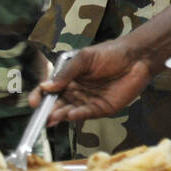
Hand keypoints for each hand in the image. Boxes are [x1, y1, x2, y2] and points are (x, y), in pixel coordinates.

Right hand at [29, 38, 153, 124]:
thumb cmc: (111, 53)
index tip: (34, 102)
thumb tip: (47, 86)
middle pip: (57, 103)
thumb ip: (67, 72)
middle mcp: (76, 90)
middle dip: (48, 110)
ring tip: (53, 117)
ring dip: (60, 115)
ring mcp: (88, 100)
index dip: (40, 96)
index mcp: (69, 77)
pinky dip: (77, 116)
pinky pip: (85, 114)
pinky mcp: (101, 108)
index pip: (50, 89)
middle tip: (42, 116)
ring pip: (69, 111)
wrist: (137, 58)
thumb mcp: (85, 58)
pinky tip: (69, 115)